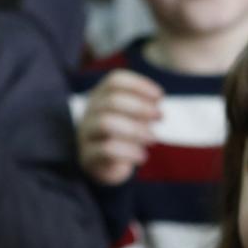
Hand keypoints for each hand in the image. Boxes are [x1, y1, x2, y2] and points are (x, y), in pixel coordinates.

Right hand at [76, 69, 164, 185]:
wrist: (103, 166)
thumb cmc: (122, 136)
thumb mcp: (133, 118)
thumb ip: (143, 110)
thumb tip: (156, 108)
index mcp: (101, 96)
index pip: (115, 81)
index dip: (139, 85)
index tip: (160, 96)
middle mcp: (91, 111)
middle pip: (111, 100)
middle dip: (140, 107)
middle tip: (161, 117)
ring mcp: (86, 133)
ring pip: (106, 123)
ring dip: (135, 130)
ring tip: (153, 138)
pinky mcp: (88, 155)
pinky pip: (106, 150)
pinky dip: (129, 152)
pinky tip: (142, 156)